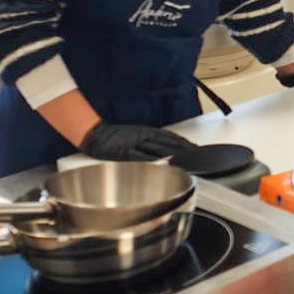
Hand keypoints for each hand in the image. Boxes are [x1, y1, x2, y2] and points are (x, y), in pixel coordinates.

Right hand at [79, 122, 198, 161]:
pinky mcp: (125, 152)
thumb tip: (166, 152)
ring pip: (158, 148)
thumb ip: (149, 143)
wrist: (95, 135)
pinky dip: (154, 159)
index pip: (169, 136)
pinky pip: (142, 157)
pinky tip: (165, 162)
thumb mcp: (135, 137)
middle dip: (183, 148)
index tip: (195, 147)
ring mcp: (134, 143)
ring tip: (187, 157)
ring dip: (173, 153)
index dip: (183, 141)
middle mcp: (143, 136)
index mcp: (146, 131)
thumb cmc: (115, 138)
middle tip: (197, 153)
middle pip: (167, 142)